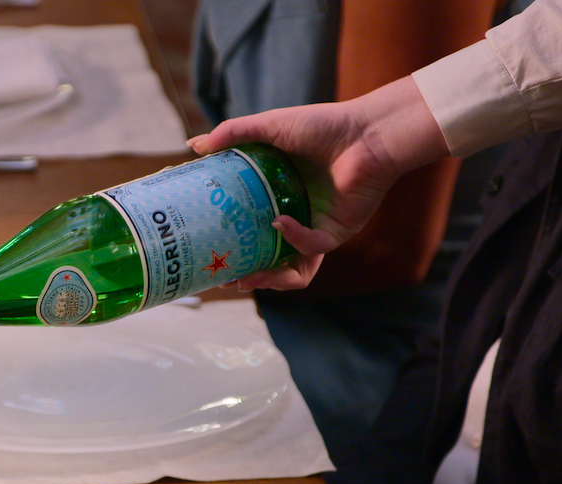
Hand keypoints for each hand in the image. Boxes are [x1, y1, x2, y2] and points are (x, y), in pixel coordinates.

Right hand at [189, 76, 450, 289]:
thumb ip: (232, 135)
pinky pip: (311, 247)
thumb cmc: (323, 126)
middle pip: (271, 260)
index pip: (252, 231)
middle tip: (226, 278)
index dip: (233, 245)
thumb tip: (194, 145)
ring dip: (271, 278)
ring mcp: (317, 229)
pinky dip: (294, 238)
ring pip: (294, 269)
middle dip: (249, 276)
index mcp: (279, 198)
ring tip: (249, 275)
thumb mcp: (268, 128)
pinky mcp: (338, 232)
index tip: (208, 250)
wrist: (367, 131)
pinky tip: (279, 222)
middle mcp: (298, 218)